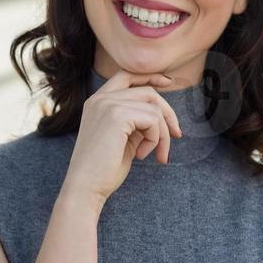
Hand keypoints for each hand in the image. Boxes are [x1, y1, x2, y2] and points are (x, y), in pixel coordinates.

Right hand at [64, 69, 181, 203]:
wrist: (85, 187)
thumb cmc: (104, 169)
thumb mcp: (122, 138)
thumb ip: (136, 121)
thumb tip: (161, 114)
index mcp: (97, 101)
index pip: (126, 75)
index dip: (149, 76)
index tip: (168, 82)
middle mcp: (100, 98)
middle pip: (147, 92)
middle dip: (167, 114)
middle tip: (177, 135)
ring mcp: (107, 104)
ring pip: (154, 107)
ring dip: (163, 133)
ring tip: (157, 154)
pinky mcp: (117, 115)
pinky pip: (153, 120)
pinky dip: (156, 139)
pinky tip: (142, 155)